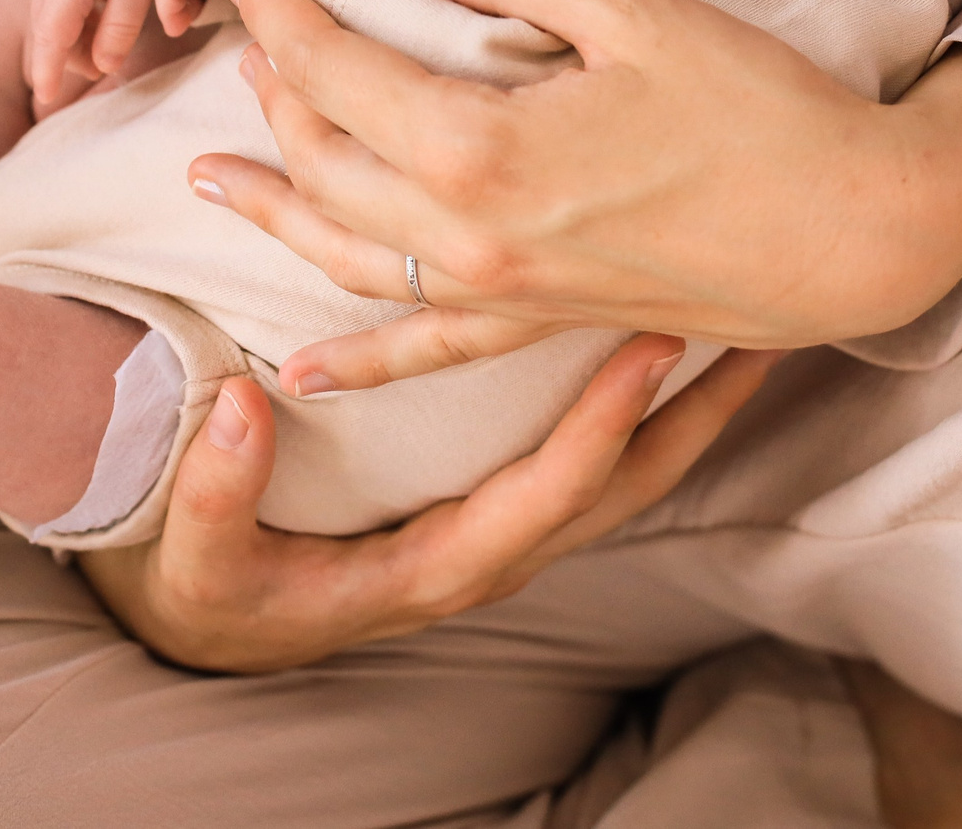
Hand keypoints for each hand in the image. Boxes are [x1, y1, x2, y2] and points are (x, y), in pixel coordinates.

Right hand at [26, 0, 244, 112]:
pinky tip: (92, 21)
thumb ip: (118, 30)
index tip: (45, 99)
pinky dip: (66, 18)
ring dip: (66, 39)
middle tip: (90, 74)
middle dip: (61, 59)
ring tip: (99, 48)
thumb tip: (102, 66)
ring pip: (45, 15)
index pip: (49, 38)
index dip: (46, 71)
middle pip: (44, 31)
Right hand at [79, 334, 784, 672]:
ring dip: (691, 412)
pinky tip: (673, 352)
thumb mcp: (199, 557)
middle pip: (624, 491)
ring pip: (626, 480)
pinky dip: (648, 413)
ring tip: (753, 333)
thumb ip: (218, 491)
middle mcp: (491, 556)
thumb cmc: (217, 591)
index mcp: (435, 569)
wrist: (220, 628)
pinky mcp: (501, 511)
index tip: (653, 343)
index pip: (547, 495)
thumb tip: (252, 406)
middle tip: (763, 333)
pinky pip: (597, 466)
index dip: (603, 424)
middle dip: (697, 417)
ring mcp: (504, 536)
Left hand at [186, 0, 961, 391]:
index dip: (282, 16)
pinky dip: (357, 358)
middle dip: (276, 93)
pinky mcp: (541, 325)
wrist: (853, 231)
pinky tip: (302, 371)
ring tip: (213, 176)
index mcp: (479, 147)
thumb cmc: (761, 109)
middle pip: (327, 161)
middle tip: (249, 38)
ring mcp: (501, 293)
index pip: (338, 72)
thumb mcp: (635, 12)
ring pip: (347, 253)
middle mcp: (469, 235)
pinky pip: (425, 349)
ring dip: (274, 210)